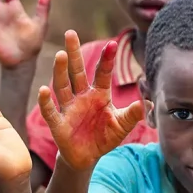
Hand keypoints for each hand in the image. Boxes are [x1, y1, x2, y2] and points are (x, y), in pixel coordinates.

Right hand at [37, 30, 143, 169]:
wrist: (87, 158)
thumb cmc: (104, 137)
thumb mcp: (121, 126)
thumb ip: (132, 114)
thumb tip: (148, 103)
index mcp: (98, 94)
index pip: (102, 73)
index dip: (106, 60)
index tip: (111, 45)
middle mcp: (81, 97)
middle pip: (76, 72)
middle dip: (74, 53)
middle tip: (71, 34)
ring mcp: (68, 109)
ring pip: (63, 86)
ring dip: (60, 71)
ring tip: (60, 55)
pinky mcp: (58, 124)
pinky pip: (50, 111)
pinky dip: (46, 101)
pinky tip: (44, 89)